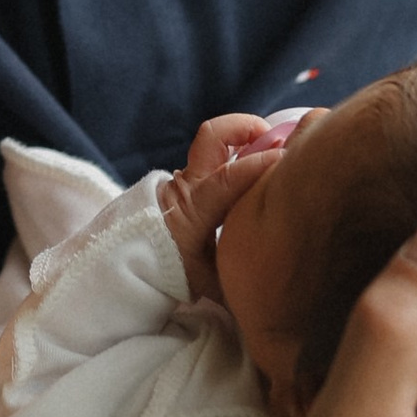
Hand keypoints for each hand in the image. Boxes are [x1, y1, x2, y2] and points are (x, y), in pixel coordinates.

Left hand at [158, 112, 280, 292]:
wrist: (129, 260)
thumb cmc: (171, 272)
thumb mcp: (209, 281)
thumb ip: (240, 279)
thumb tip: (271, 289)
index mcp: (193, 211)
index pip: (227, 178)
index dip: (259, 164)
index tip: (287, 159)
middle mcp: (188, 185)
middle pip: (212, 134)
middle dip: (247, 127)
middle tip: (277, 140)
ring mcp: (185, 176)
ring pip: (212, 138)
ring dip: (244, 135)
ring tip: (271, 147)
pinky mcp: (187, 175)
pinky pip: (214, 152)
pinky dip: (237, 148)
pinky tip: (258, 161)